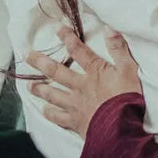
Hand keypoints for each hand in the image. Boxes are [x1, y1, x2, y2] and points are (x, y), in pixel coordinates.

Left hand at [24, 27, 141, 137]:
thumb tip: (109, 28)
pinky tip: (44, 111)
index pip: (78, 50)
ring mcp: (75, 105)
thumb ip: (119, 49)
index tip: (57, 28)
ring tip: (30, 85)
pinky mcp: (75, 122)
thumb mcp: (129, 69)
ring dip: (40, 89)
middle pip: (56, 72)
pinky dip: (50, 114)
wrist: (120, 129)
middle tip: (28, 57)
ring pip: (53, 95)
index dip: (67, 37)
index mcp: (94, 72)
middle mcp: (80, 86)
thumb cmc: (127, 98)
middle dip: (41, 63)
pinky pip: (58, 117)